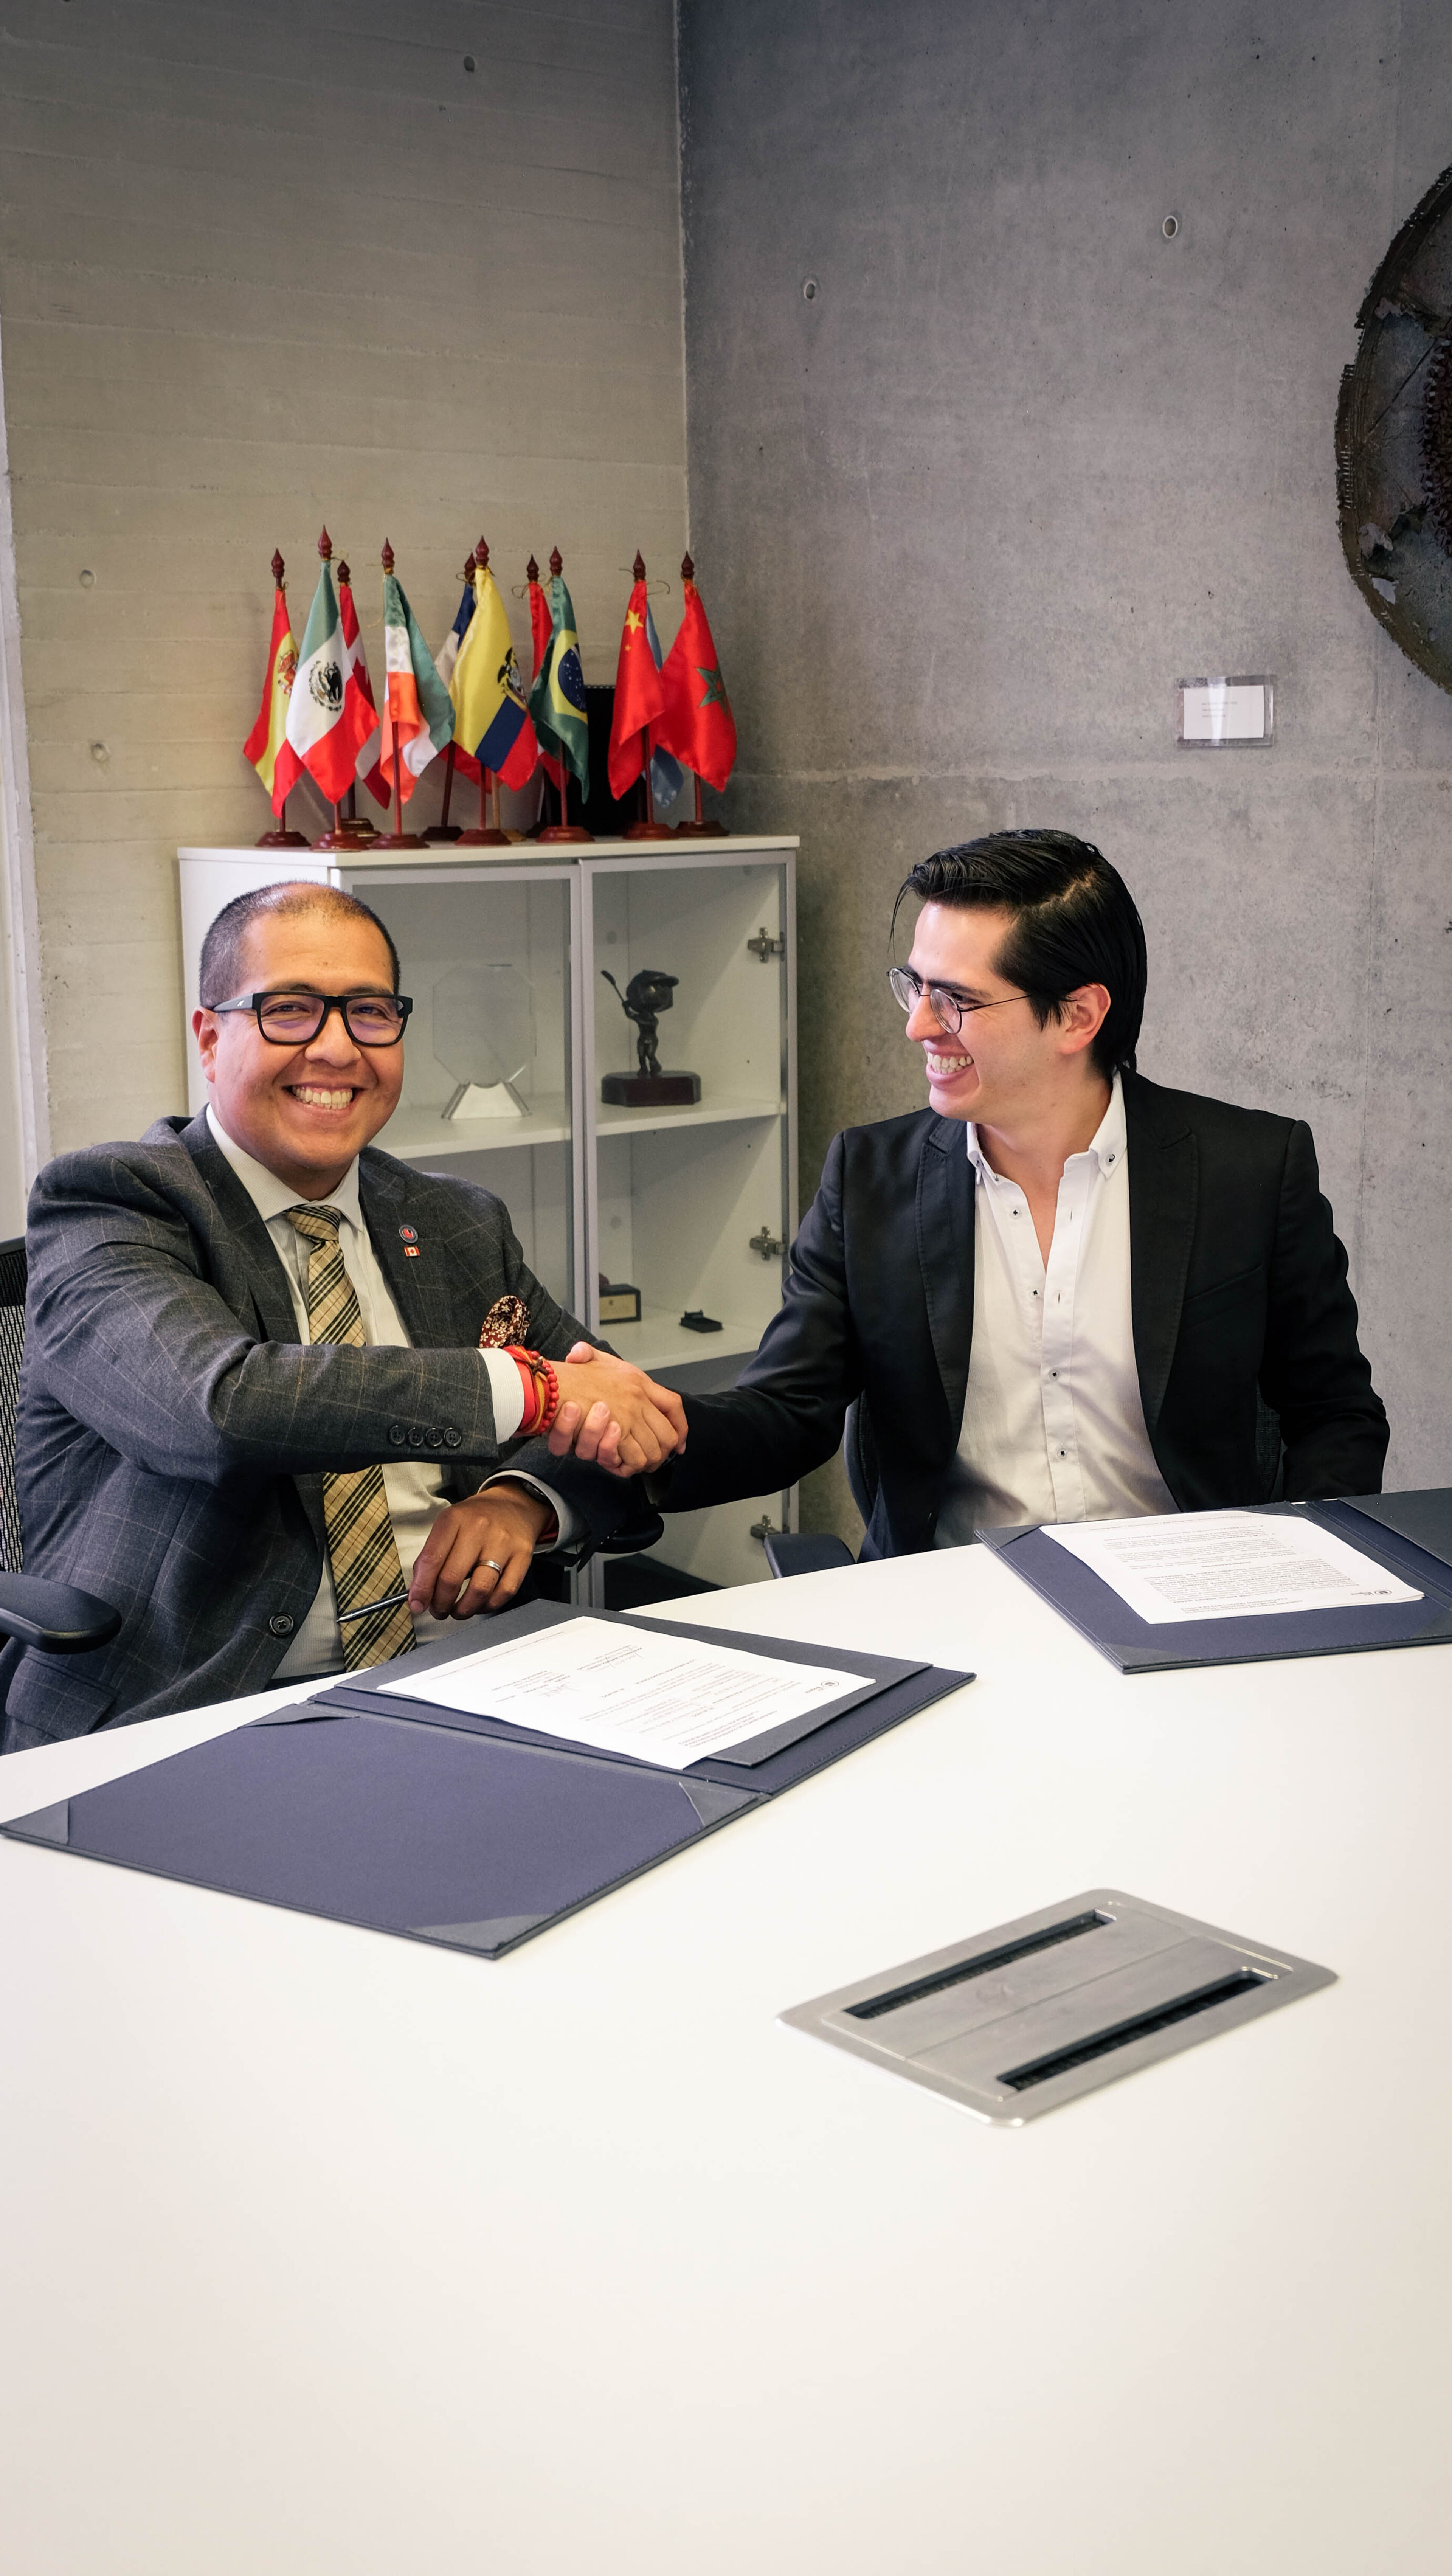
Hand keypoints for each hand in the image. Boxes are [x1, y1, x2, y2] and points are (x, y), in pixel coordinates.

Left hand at [408, 1481, 554, 1619]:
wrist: (514, 1505)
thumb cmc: (476, 1519)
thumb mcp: (449, 1525)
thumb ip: (432, 1556)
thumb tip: (419, 1594)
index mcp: (455, 1518)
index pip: (432, 1559)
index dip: (421, 1588)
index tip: (416, 1604)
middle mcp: (479, 1528)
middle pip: (452, 1578)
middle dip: (440, 1603)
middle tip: (438, 1610)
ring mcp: (503, 1543)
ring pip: (479, 1589)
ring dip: (463, 1609)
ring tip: (457, 1611)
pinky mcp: (523, 1556)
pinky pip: (504, 1592)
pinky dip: (488, 1606)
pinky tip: (480, 1604)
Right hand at [545, 1344, 687, 1475]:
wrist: (547, 1386)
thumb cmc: (565, 1377)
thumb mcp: (584, 1359)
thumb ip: (587, 1355)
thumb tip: (578, 1354)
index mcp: (637, 1381)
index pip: (673, 1405)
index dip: (680, 1427)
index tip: (679, 1443)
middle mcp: (638, 1399)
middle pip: (667, 1436)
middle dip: (660, 1454)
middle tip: (648, 1461)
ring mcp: (628, 1417)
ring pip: (651, 1452)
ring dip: (642, 1462)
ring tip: (626, 1461)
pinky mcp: (615, 1435)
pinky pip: (631, 1459)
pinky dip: (625, 1466)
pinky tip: (615, 1463)